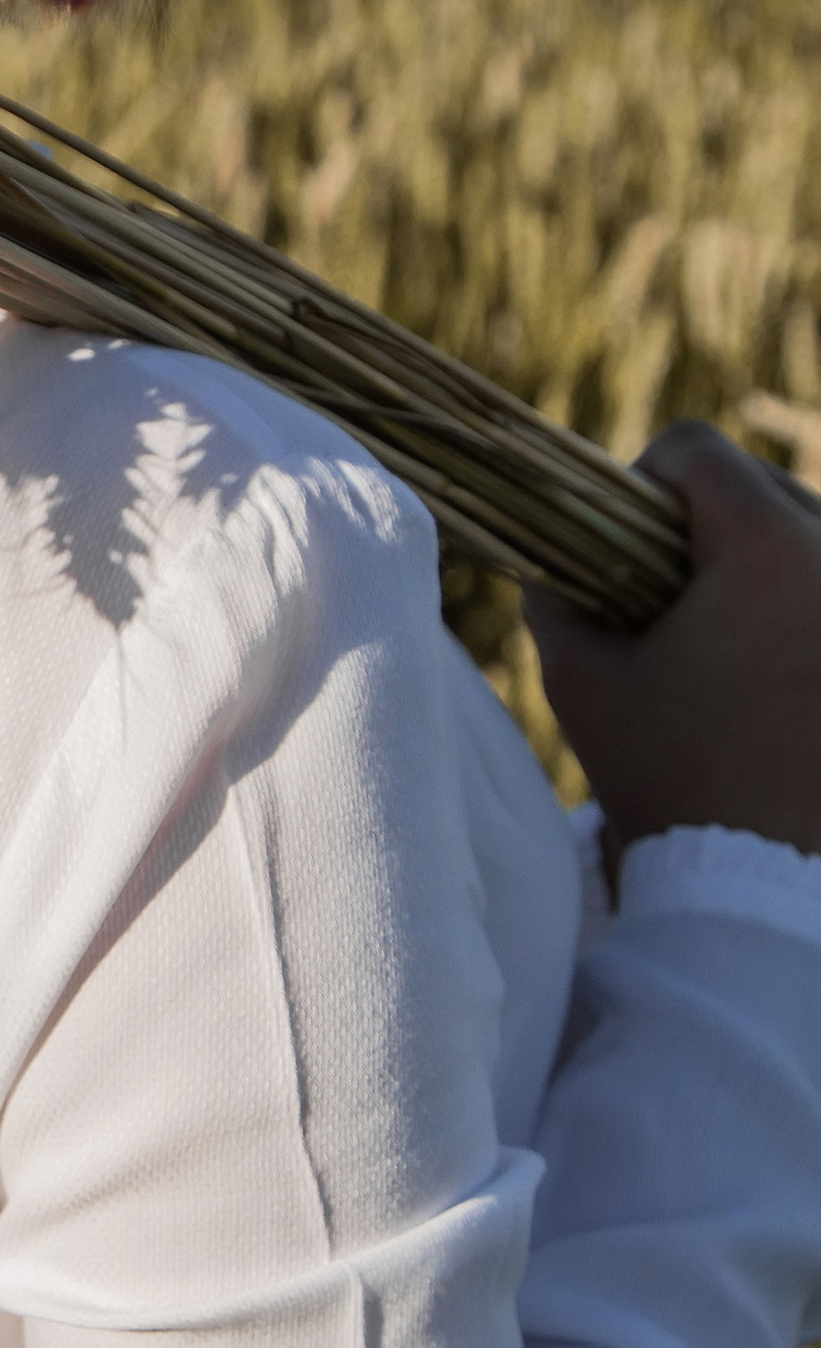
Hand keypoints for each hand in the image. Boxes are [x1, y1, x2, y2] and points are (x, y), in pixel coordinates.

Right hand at [524, 423, 820, 860]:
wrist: (770, 894)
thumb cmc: (677, 785)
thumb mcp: (586, 686)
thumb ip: (557, 603)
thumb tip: (552, 566)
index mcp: (767, 548)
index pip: (693, 453)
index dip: (636, 485)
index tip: (617, 550)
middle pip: (763, 489)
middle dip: (707, 532)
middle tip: (666, 605)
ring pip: (809, 541)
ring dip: (766, 571)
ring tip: (728, 649)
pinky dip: (802, 615)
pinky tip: (776, 682)